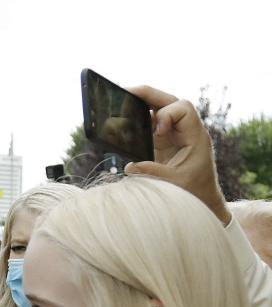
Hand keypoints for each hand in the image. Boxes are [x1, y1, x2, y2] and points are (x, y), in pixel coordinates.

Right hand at [123, 85, 230, 224]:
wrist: (202, 200)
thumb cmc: (194, 193)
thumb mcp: (175, 184)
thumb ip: (154, 173)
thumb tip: (128, 167)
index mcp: (195, 136)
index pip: (183, 108)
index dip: (167, 114)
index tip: (157, 133)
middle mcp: (185, 130)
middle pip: (169, 100)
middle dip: (148, 94)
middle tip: (125, 91)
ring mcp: (173, 134)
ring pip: (159, 108)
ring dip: (141, 103)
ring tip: (120, 101)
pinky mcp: (162, 142)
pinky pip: (150, 123)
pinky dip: (137, 119)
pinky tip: (121, 120)